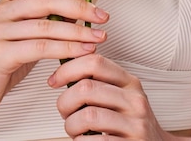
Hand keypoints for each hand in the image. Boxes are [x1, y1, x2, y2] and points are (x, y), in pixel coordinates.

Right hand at [0, 0, 108, 119]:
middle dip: (78, 6)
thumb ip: (46, 20)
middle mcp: (1, 11)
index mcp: (7, 0)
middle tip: (102, 16)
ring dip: (78, 31)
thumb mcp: (25, 35)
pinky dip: (65, 48)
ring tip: (98, 37)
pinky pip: (40, 48)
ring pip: (46, 25)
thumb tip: (78, 12)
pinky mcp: (0, 54)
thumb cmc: (2, 61)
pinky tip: (81, 52)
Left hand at [50, 54, 172, 139]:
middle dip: (65, 101)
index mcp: (130, 82)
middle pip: (86, 89)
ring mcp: (136, 125)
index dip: (68, 69)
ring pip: (88, 115)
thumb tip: (63, 71)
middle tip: (63, 111)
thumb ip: (99, 83)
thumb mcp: (121, 97)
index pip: (95, 62)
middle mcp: (135, 100)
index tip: (54, 80)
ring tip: (73, 129)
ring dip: (71, 125)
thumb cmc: (129, 123)